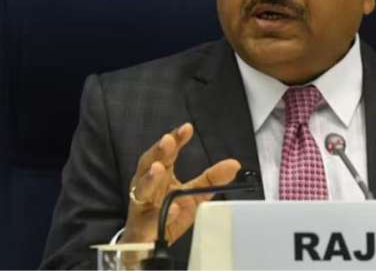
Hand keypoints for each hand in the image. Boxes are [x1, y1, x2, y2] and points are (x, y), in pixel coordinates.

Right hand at [121, 123, 240, 244]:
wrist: (147, 246)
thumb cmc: (167, 213)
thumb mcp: (193, 195)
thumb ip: (211, 179)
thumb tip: (234, 164)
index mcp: (160, 175)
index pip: (167, 153)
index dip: (175, 139)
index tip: (187, 128)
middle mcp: (146, 186)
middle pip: (148, 164)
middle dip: (158, 152)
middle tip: (168, 141)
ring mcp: (141, 206)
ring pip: (141, 189)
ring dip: (150, 178)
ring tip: (160, 168)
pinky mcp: (140, 229)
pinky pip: (148, 221)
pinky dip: (161, 216)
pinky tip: (173, 209)